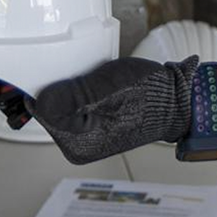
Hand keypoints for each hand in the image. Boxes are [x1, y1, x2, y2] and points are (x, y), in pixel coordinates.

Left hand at [34, 56, 198, 164]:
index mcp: (78, 145)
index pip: (42, 111)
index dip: (45, 87)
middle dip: (59, 86)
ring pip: (61, 102)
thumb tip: (40, 104)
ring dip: (70, 85)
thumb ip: (70, 98)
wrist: (176, 98)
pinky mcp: (94, 123)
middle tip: (83, 73)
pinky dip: (80, 88)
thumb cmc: (147, 94)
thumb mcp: (105, 89)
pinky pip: (74, 102)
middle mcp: (79, 146)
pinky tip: (96, 81)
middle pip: (50, 107)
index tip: (53, 70)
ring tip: (94, 76)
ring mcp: (86, 135)